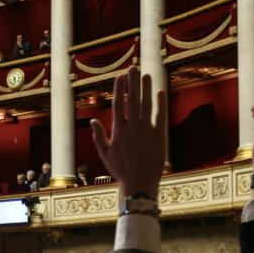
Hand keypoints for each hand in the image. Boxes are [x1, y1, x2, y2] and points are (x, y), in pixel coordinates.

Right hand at [89, 65, 166, 199]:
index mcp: (119, 132)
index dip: (119, 90)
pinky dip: (160, 103)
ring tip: (146, 75)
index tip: (120, 77)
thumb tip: (93, 120)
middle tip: (133, 68)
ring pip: (146, 105)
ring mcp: (147, 132)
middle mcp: (132, 129)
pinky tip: (160, 91)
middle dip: (132, 83)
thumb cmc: (121, 170)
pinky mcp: (159, 137)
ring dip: (146, 89)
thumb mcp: (105, 154)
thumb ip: (99, 136)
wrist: (140, 184)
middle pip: (132, 101)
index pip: (118, 105)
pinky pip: (160, 116)